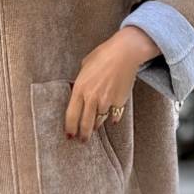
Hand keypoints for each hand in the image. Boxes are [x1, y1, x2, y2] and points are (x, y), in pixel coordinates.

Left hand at [65, 28, 155, 142]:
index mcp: (80, 89)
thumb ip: (80, 83)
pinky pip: (114, 115)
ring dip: (97, 125)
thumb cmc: (103, 55)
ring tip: (95, 128)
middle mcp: (92, 98)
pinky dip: (112, 117)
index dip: (70, 129)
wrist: (125, 52)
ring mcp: (107, 102)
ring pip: (100, 121)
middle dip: (83, 135)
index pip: (71, 116)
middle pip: (85, 124)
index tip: (69, 136)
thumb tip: (77, 92)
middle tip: (82, 140)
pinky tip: (111, 118)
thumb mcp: (84, 67)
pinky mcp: (120, 102)